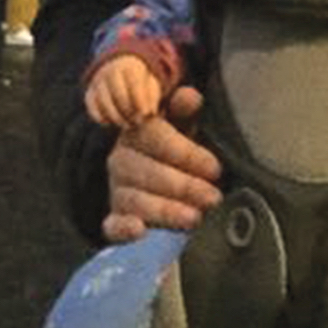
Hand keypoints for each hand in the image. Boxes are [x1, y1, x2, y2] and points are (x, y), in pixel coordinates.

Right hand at [85, 52, 162, 131]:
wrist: (120, 71)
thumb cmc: (141, 83)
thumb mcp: (150, 85)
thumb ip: (152, 97)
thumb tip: (149, 113)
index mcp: (128, 67)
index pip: (133, 82)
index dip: (140, 99)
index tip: (146, 113)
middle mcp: (110, 72)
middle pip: (118, 92)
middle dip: (128, 110)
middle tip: (137, 122)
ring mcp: (98, 82)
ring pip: (104, 101)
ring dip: (116, 116)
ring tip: (128, 125)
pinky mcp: (90, 94)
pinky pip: (92, 107)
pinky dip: (101, 117)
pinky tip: (112, 122)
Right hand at [101, 84, 222, 242]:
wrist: (147, 175)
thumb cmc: (170, 149)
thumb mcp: (180, 127)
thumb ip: (184, 112)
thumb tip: (190, 95)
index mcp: (136, 132)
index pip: (155, 137)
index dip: (186, 153)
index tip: (215, 169)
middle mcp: (120, 160)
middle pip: (147, 172)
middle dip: (183, 186)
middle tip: (213, 197)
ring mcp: (116, 191)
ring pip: (135, 200)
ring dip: (165, 210)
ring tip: (194, 218)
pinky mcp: (114, 221)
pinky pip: (112, 225)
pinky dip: (123, 229)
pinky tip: (140, 231)